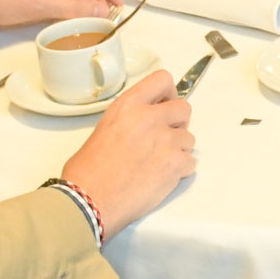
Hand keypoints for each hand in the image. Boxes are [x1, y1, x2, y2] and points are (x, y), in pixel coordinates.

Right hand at [60, 74, 196, 228]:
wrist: (89, 198)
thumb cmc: (88, 170)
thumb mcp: (105, 128)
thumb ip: (131, 118)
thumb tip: (146, 122)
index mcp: (129, 105)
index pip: (162, 79)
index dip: (168, 94)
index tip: (165, 105)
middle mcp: (149, 118)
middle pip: (184, 108)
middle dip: (177, 123)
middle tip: (163, 138)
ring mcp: (165, 140)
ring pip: (189, 138)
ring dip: (178, 149)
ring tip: (157, 162)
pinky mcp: (174, 163)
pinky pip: (191, 162)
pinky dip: (180, 171)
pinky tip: (161, 176)